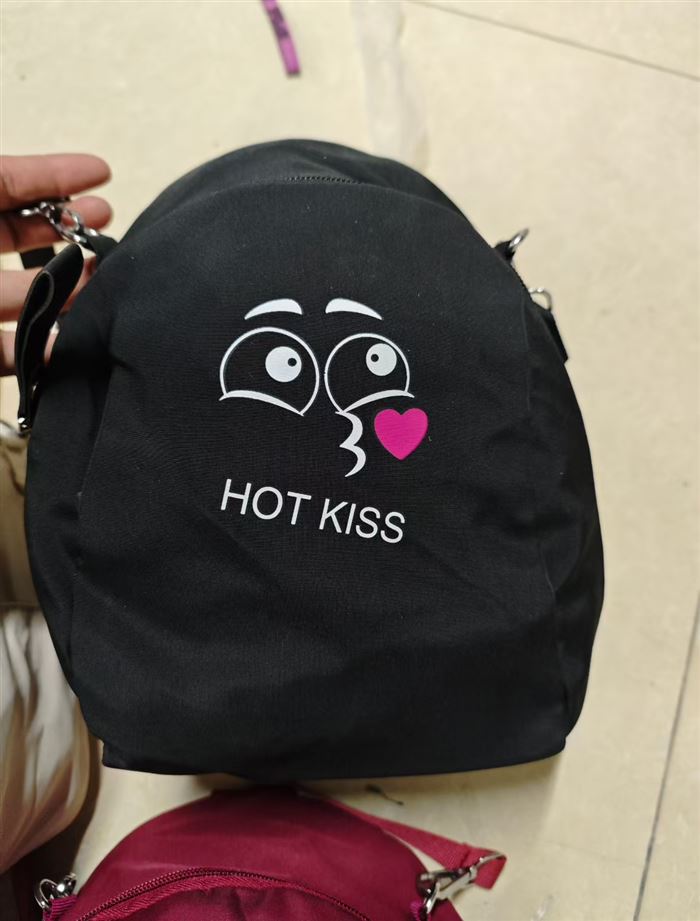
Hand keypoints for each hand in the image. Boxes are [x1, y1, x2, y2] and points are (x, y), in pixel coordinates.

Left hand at [0, 153, 111, 375]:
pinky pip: (10, 351)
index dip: (53, 175)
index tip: (100, 172)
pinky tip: (69, 343)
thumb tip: (43, 204)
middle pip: (17, 234)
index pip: (4, 182)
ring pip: (22, 295)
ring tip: (102, 282)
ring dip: (65, 289)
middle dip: (67, 227)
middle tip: (108, 221)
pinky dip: (40, 349)